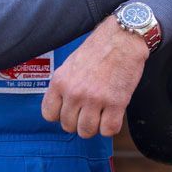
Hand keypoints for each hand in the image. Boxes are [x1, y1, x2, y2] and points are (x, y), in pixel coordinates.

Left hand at [41, 17, 148, 137]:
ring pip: (87, 132)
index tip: (69, 111)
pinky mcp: (116, 103)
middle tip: (87, 112)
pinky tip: (112, 115)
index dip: (60, 116)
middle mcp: (74, 92)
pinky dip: (111, 127)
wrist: (122, 39)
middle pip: (68, 126)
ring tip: (99, 115)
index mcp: (60, 82)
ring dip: (94, 127)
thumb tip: (61, 106)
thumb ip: (63, 86)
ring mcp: (95, 99)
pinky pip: (109, 130)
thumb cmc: (97, 50)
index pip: (49, 114)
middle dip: (78, 122)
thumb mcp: (69, 65)